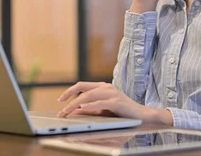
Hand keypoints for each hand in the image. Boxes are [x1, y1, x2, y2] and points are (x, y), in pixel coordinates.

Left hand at [56, 82, 172, 125]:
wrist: (141, 115)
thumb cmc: (122, 113)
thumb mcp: (102, 110)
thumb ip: (89, 110)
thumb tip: (74, 111)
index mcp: (102, 87)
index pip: (81, 85)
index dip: (69, 91)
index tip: (60, 100)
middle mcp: (106, 87)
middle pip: (82, 89)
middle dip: (69, 99)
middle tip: (61, 110)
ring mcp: (111, 93)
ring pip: (88, 96)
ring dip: (75, 104)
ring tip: (67, 112)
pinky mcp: (116, 101)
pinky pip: (100, 103)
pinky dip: (90, 106)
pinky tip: (82, 109)